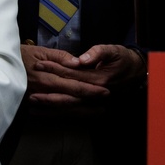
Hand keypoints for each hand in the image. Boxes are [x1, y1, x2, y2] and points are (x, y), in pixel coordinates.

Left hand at [27, 44, 144, 108]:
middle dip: (47, 91)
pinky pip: (71, 113)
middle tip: (30, 87)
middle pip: (67, 94)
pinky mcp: (91, 106)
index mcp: (99, 79)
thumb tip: (81, 59)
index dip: (55, 69)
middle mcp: (95, 93)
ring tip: (31, 102)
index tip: (40, 64)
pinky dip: (56, 113)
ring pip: (68, 107)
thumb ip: (98, 53)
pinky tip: (42, 112)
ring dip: (49, 105)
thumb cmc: (122, 59)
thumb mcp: (113, 51)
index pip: (72, 74)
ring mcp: (93, 102)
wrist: (135, 73)